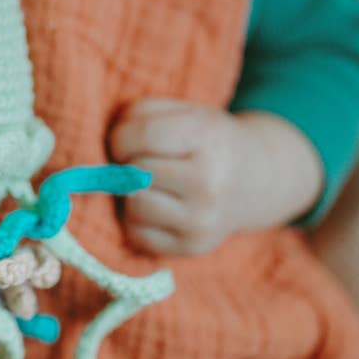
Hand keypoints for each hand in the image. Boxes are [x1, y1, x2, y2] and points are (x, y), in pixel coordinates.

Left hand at [108, 99, 322, 255]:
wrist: (256, 179)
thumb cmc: (207, 139)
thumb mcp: (184, 111)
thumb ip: (139, 116)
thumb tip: (103, 150)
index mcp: (207, 137)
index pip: (142, 136)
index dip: (120, 137)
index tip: (126, 140)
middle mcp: (209, 183)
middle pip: (135, 173)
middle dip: (126, 165)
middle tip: (139, 161)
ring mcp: (203, 220)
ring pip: (134, 207)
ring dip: (131, 194)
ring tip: (147, 184)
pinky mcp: (193, 247)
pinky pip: (139, 235)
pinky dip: (137, 220)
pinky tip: (156, 206)